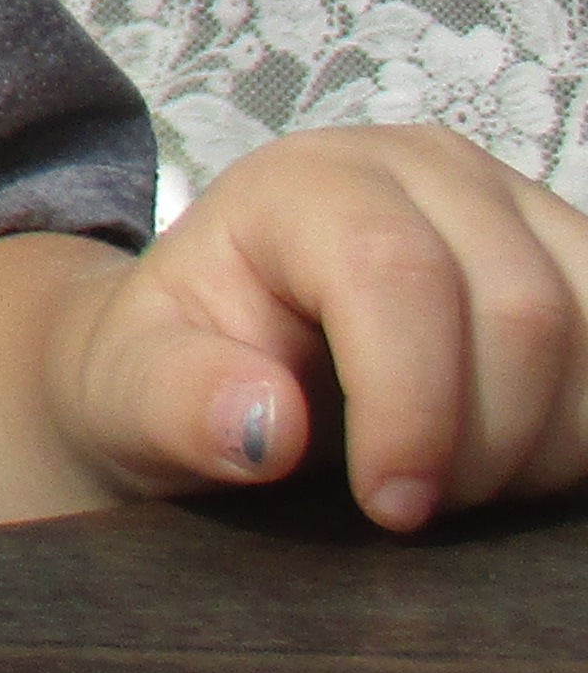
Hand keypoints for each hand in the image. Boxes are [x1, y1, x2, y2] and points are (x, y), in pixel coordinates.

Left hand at [54, 124, 587, 529]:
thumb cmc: (179, 369)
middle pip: (521, 312)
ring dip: (547, 444)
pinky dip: (586, 427)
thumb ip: (174, 400)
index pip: (396, 273)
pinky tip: (522, 456)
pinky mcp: (574, 258)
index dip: (412, 407)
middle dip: (484, 445)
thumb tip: (263, 424)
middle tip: (419, 503)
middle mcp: (423, 169)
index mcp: (305, 183)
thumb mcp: (130, 392)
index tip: (390, 504)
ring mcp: (516, 206)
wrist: (226, 354)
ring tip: (460, 478)